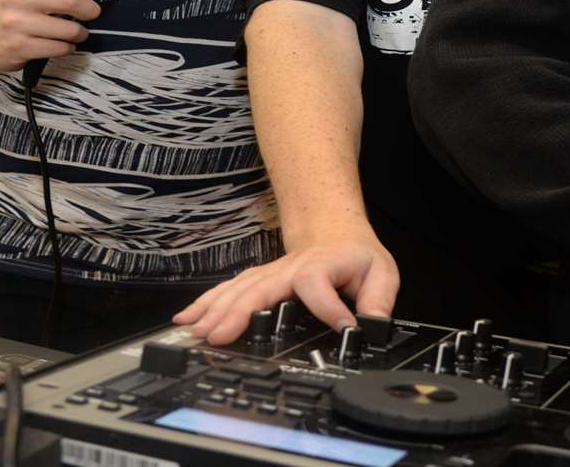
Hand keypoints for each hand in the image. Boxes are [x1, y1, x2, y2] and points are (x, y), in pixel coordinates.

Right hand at [0, 0, 112, 71]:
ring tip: (76, 33)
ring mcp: (17, 25)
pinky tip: (62, 45)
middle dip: (90, 9)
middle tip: (93, 13)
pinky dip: (68, 47)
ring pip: (67, 29)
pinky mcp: (20, 48)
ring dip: (80, 33)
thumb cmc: (18, 12)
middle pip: (67, 1)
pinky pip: (59, 48)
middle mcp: (19, 0)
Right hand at [173, 234, 399, 345]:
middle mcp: (290, 268)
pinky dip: (207, 303)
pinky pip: (230, 289)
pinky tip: (188, 318)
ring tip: (194, 330)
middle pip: (259, 287)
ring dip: (214, 309)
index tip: (341, 328)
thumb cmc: (355, 255)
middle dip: (237, 312)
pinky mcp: (258, 280)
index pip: (317, 283)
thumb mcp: (381, 273)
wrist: (335, 231)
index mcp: (322, 265)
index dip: (328, 307)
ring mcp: (270, 274)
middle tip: (218, 336)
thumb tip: (371, 328)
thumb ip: (378, 301)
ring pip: (238, 289)